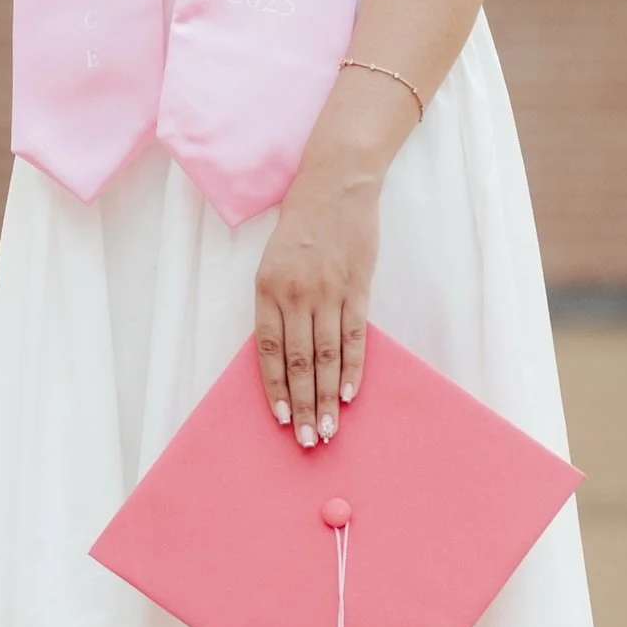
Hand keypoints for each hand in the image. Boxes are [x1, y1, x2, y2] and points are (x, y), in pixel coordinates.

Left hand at [254, 170, 379, 448]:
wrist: (335, 186)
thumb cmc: (301, 225)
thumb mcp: (273, 261)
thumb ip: (277, 305)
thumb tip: (283, 357)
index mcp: (268, 288)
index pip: (270, 350)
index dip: (275, 388)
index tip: (281, 420)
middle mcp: (296, 293)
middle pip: (300, 361)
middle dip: (303, 405)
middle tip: (308, 441)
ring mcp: (329, 291)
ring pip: (326, 356)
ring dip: (328, 397)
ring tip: (328, 429)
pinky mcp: (358, 288)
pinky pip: (354, 336)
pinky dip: (352, 368)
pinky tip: (350, 394)